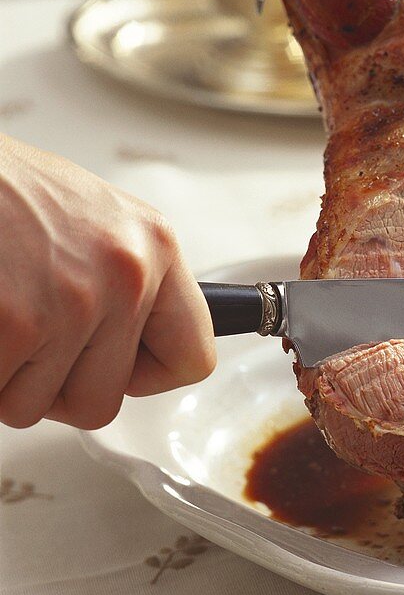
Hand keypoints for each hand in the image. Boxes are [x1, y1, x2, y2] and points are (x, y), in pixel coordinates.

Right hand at [0, 136, 214, 429]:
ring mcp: (73, 303)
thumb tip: (137, 338)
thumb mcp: (97, 221)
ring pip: (38, 405)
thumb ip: (125, 280)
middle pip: (103, 399)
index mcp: (156, 247)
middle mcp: (127, 275)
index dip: (144, 375)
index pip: (192, 358)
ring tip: (3, 312)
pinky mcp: (16, 326)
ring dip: (10, 376)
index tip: (118, 363)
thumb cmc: (10, 189)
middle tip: (30, 334)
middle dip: (55, 383)